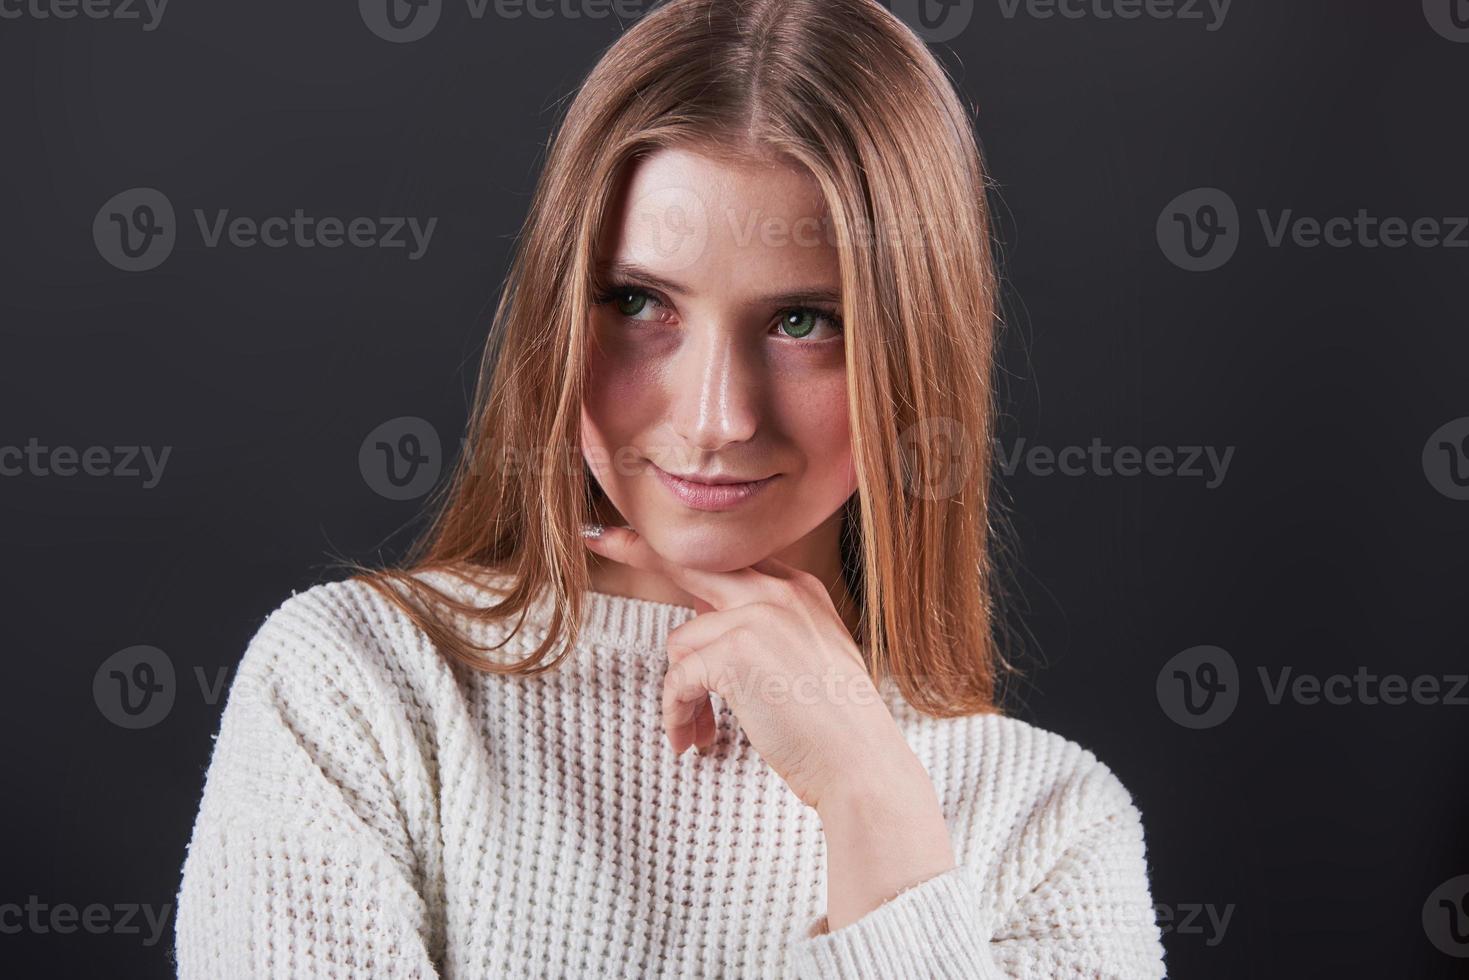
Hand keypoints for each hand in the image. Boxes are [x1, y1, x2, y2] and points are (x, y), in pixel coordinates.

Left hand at [581, 524, 924, 811]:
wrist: (861, 762)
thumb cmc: (835, 725)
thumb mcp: (807, 656)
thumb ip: (764, 628)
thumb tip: (702, 621)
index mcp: (798, 588)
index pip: (728, 560)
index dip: (681, 554)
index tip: (633, 535)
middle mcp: (777, 591)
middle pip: (690, 563)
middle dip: (637, 549)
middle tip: (599, 539)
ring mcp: (756, 617)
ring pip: (681, 642)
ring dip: (682, 694)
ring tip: (698, 731)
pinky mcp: (734, 653)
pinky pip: (679, 680)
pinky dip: (678, 715)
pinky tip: (693, 740)